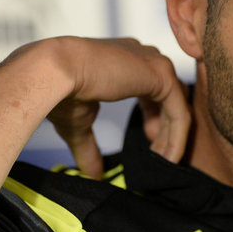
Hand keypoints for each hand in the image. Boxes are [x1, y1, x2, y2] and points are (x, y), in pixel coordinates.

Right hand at [45, 37, 191, 178]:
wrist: (53, 72)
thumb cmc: (59, 90)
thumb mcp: (79, 125)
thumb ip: (90, 148)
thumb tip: (93, 174)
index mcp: (123, 60)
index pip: (150, 87)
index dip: (152, 116)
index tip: (147, 141)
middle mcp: (143, 57)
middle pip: (169, 95)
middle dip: (165, 127)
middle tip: (157, 154)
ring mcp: (155, 63)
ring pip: (176, 104)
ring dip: (173, 135)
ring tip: (163, 160)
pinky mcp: (163, 75)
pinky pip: (180, 112)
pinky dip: (177, 137)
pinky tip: (168, 158)